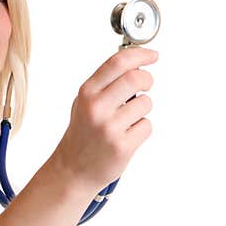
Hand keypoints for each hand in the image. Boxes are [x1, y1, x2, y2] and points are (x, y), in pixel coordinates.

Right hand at [50, 47, 157, 193]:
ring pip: (145, 103)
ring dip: (142, 109)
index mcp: (87, 93)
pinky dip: (141, 129)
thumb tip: (134, 63)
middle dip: (147, 79)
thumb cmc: (82, 135)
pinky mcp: (122, 146)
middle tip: (146, 84)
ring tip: (127, 120)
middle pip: (136, 78)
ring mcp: (110, 128)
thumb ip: (105, 83)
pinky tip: (127, 136)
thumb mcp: (84, 103)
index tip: (152, 56)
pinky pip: (146, 126)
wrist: (73, 170)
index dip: (140, 55)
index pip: (117, 63)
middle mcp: (97, 108)